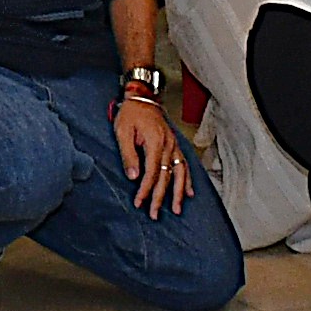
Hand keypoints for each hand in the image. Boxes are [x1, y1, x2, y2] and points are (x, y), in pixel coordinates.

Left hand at [111, 86, 192, 219]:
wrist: (142, 97)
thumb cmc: (130, 113)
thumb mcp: (122, 132)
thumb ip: (128, 155)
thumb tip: (133, 177)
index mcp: (155, 142)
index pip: (152, 173)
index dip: (145, 190)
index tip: (139, 203)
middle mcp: (168, 145)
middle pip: (166, 177)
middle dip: (160, 197)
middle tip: (154, 214)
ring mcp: (174, 145)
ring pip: (180, 173)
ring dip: (178, 192)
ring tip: (176, 209)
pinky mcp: (174, 145)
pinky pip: (184, 164)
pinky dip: (187, 180)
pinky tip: (188, 192)